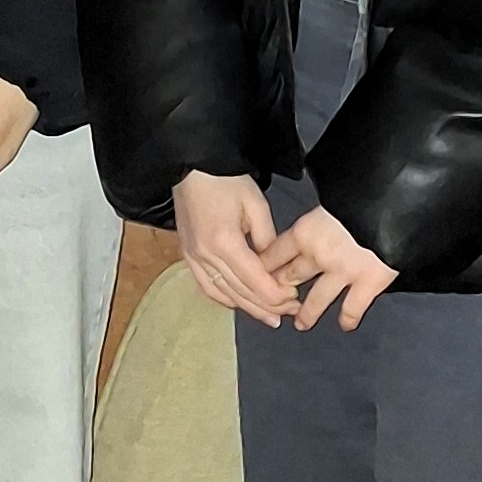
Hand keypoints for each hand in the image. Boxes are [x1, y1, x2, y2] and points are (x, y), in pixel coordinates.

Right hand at [173, 169, 296, 321]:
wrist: (192, 165)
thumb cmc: (224, 179)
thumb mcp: (257, 205)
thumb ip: (267, 240)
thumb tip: (274, 265)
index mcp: (224, 242)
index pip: (255, 281)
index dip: (276, 295)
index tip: (293, 300)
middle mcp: (205, 254)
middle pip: (240, 292)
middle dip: (267, 306)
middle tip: (288, 313)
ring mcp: (193, 256)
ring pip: (223, 294)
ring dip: (247, 308)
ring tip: (268, 316)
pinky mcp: (187, 254)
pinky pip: (206, 286)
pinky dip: (224, 298)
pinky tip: (238, 304)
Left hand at [259, 203, 399, 331]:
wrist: (394, 197)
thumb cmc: (362, 190)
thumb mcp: (330, 195)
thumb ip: (320, 211)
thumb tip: (319, 213)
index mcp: (305, 230)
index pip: (274, 254)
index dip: (264, 267)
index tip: (259, 275)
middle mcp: (319, 255)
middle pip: (291, 278)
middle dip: (282, 290)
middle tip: (278, 299)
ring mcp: (343, 272)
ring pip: (316, 300)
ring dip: (307, 313)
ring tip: (302, 323)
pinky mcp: (368, 283)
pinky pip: (353, 308)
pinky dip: (348, 318)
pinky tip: (346, 324)